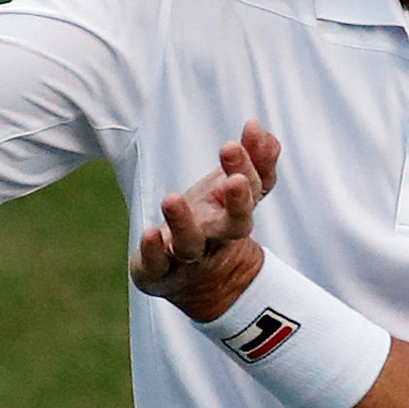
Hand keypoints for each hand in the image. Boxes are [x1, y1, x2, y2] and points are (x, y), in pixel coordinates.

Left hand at [130, 120, 281, 321]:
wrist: (192, 280)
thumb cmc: (211, 222)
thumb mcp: (228, 189)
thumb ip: (250, 160)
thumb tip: (258, 126)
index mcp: (236, 212)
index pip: (253, 188)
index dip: (256, 161)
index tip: (250, 128)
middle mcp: (216, 236)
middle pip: (235, 224)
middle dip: (239, 202)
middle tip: (235, 180)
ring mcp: (187, 257)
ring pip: (191, 245)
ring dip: (183, 223)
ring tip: (171, 198)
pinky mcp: (158, 271)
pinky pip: (156, 264)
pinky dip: (153, 251)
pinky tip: (150, 233)